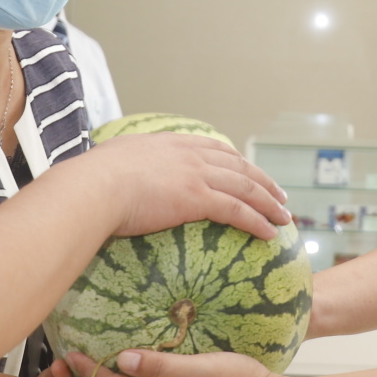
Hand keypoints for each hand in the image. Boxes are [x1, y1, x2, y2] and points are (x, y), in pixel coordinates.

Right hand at [86, 134, 289, 240]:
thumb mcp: (113, 162)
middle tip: (279, 195)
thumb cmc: (92, 182)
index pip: (215, 149)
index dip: (237, 162)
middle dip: (263, 181)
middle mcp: (189, 153)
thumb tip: (116, 178)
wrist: (94, 187)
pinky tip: (270, 233)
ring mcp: (196, 174)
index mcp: (171, 142)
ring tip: (284, 217)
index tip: (250, 172)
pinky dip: (258, 221)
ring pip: (246, 187)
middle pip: (238, 166)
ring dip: (269, 203)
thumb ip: (126, 167)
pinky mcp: (198, 198)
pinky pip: (238, 210)